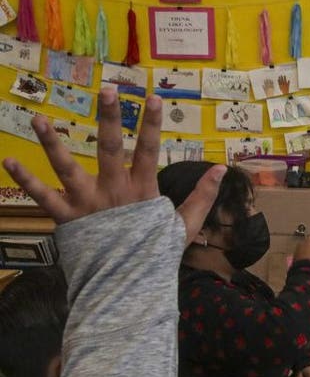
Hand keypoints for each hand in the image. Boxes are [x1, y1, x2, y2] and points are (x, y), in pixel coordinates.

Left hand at [2, 88, 223, 243]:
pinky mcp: (66, 218)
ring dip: (52, 142)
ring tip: (38, 119)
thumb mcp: (186, 225)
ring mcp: (86, 203)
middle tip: (108, 91)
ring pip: (67, 167)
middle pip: (110, 148)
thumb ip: (203, 196)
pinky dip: (25, 180)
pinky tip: (8, 161)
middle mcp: (112, 191)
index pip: (150, 151)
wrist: (127, 285)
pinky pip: (42, 197)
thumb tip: (221, 169)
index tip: (152, 98)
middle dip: (110, 118)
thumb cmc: (156, 254)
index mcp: (141, 191)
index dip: (152, 125)